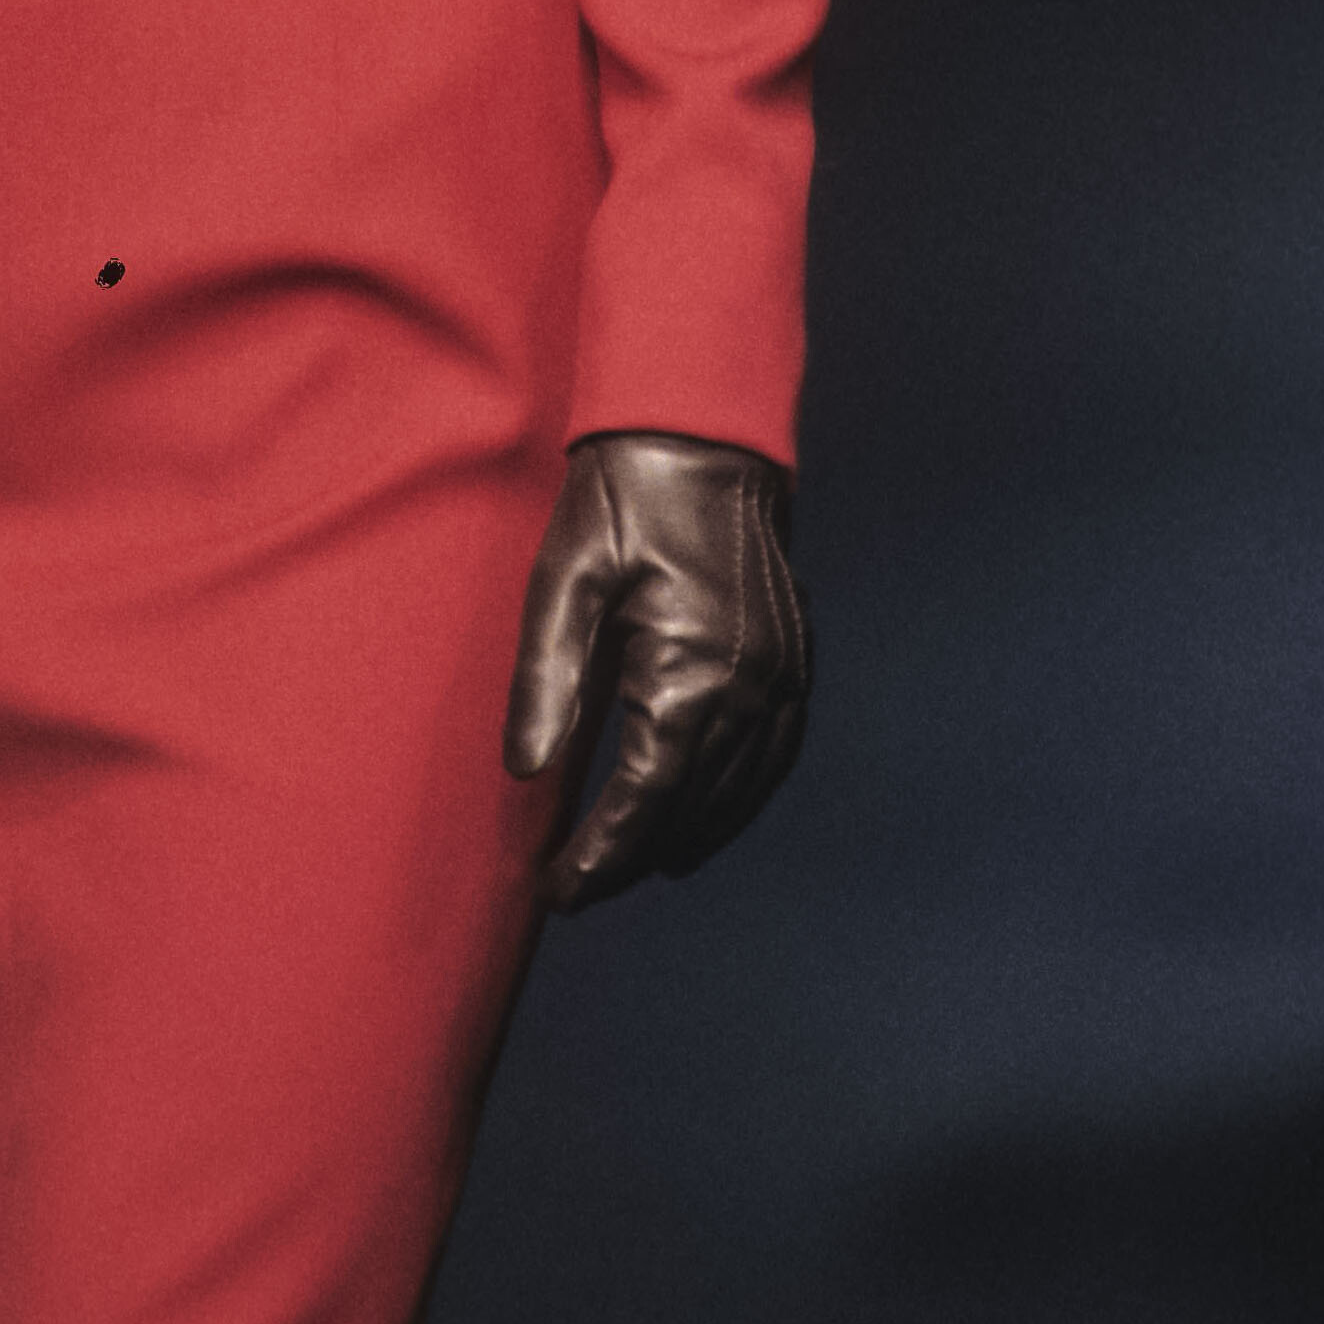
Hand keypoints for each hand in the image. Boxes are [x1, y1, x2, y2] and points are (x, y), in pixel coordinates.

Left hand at [503, 430, 809, 914]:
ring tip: (633, 865)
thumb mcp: (565, 579)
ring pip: (740, 790)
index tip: (558, 892)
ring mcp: (784, 674)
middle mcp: (750, 686)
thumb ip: (547, 679)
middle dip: (633, 857)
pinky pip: (777, 753)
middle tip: (578, 887)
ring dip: (689, 835)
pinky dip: (741, 795)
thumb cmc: (622, 498)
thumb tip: (527, 771)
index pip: (643, 798)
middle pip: (691, 808)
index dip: (600, 856)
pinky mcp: (796, 657)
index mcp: (689, 672)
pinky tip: (707, 811)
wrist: (701, 432)